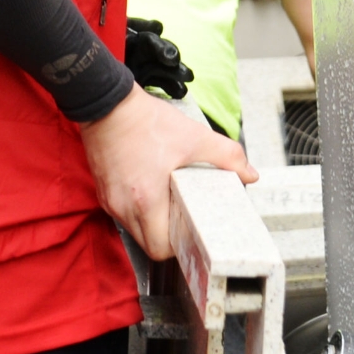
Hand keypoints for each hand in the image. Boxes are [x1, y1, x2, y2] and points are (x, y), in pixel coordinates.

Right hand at [80, 88, 256, 258]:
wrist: (108, 104)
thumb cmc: (146, 122)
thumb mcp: (195, 137)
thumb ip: (227, 156)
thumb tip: (249, 174)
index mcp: (146, 200)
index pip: (159, 248)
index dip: (178, 247)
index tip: (192, 233)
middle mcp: (123, 206)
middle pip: (146, 243)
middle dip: (167, 238)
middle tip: (185, 220)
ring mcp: (110, 200)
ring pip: (133, 229)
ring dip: (152, 224)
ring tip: (171, 205)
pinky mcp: (104, 191)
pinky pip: (123, 213)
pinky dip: (139, 210)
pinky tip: (153, 192)